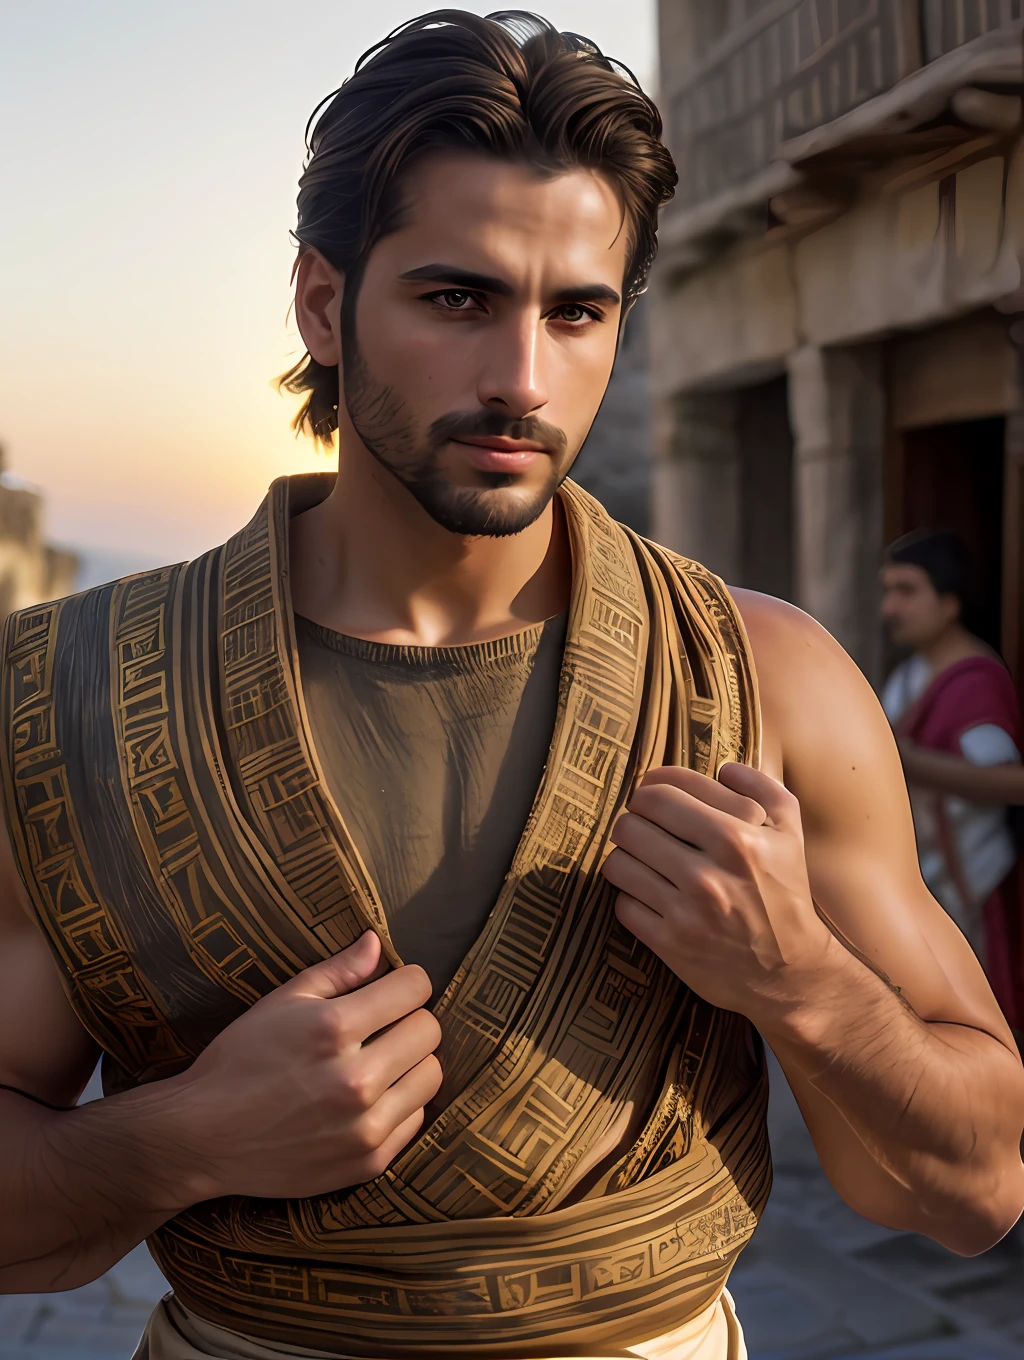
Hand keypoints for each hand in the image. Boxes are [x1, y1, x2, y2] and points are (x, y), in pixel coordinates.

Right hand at [168, 932, 441, 1199]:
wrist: (202, 1137)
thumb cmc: (238, 1060)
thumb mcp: (281, 1002)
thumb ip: (337, 971)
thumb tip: (376, 942)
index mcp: (333, 1029)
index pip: (415, 989)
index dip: (407, 981)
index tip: (396, 987)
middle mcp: (355, 1080)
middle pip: (429, 1031)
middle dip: (411, 1019)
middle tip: (385, 1025)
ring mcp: (364, 1127)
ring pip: (431, 1076)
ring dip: (412, 1063)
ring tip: (381, 1061)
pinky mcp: (368, 1163)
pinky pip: (416, 1120)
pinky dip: (402, 1104)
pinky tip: (370, 1099)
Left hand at [601, 764, 833, 1023]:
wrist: (790, 973)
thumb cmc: (786, 894)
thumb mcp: (791, 832)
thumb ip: (763, 787)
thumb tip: (722, 767)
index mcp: (736, 837)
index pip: (660, 791)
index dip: (648, 787)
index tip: (651, 796)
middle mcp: (708, 873)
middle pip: (630, 824)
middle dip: (633, 822)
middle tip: (645, 829)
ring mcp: (686, 911)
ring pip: (618, 861)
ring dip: (627, 858)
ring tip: (645, 861)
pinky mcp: (669, 943)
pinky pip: (622, 902)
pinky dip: (631, 896)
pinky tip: (651, 895)